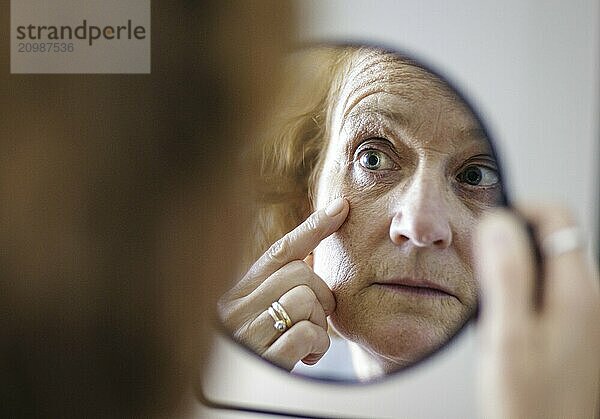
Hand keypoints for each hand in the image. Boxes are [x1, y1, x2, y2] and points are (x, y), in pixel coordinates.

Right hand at [218, 197, 348, 370]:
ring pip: (305, 299)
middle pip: (300, 273)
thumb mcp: (259, 316)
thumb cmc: (255, 351)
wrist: (228, 397)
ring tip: (309, 342)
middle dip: (322, 296)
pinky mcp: (261, 359)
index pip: (280, 251)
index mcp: (236, 293)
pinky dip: (318, 346)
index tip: (341, 208)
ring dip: (319, 324)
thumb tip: (313, 261)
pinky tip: (308, 357)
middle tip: (317, 318)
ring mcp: (245, 333)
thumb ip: (276, 290)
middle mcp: (234, 307)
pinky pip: (306, 333)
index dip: (314, 228)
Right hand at [476, 205, 599, 418]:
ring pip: (544, 263)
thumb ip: (506, 276)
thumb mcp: (508, 337)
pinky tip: (499, 319)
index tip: (487, 228)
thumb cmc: (530, 405)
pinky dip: (516, 291)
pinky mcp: (569, 328)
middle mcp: (585, 297)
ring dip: (511, 268)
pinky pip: (542, 289)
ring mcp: (580, 314)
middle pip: (550, 236)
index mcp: (575, 292)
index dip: (518, 210)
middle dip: (510, 240)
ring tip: (488, 300)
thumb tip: (499, 224)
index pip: (556, 216)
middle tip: (480, 269)